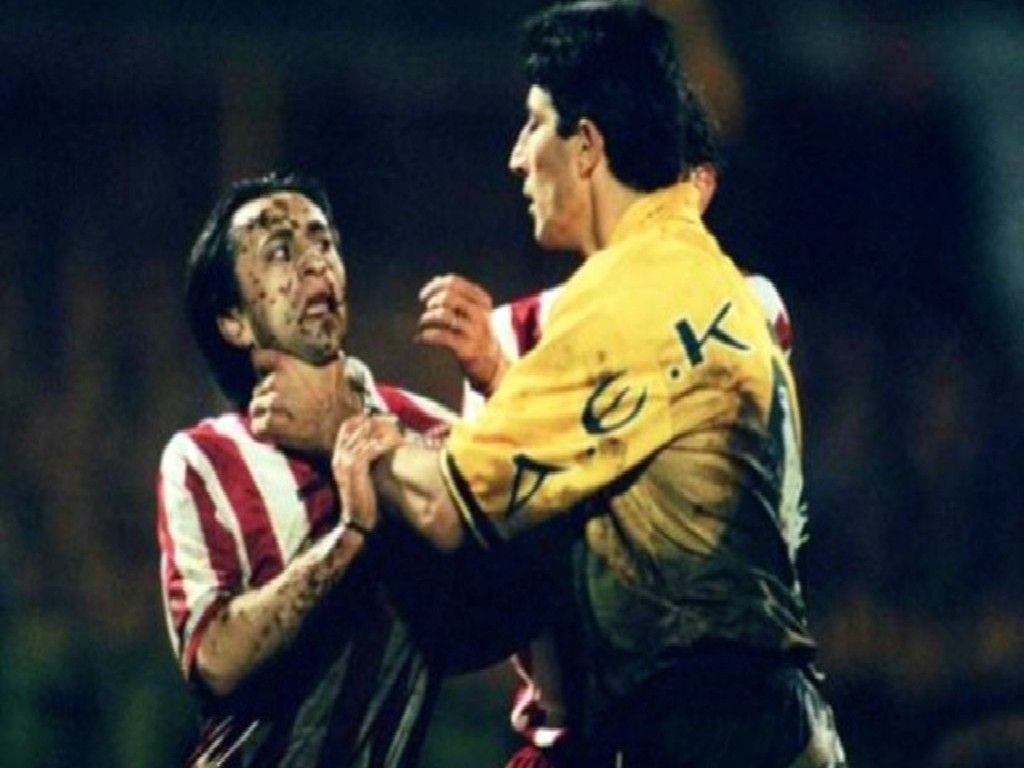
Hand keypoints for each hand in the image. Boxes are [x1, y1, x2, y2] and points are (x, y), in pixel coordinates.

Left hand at [249, 350, 362, 453]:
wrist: (343, 426)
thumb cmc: (342, 398)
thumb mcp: (338, 370)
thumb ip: (329, 358)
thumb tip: (332, 352)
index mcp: (289, 366)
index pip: (260, 357)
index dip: (262, 363)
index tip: (265, 368)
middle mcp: (277, 382)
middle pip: (258, 387)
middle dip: (266, 395)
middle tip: (279, 403)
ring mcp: (274, 405)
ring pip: (255, 408)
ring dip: (262, 413)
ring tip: (273, 419)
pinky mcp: (274, 426)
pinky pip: (258, 427)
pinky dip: (261, 431)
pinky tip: (269, 433)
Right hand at [331, 415, 402, 532]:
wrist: (357, 520)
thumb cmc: (362, 499)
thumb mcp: (360, 477)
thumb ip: (364, 461)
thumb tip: (374, 446)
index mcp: (338, 459)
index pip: (344, 430)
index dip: (359, 421)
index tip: (374, 415)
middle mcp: (339, 459)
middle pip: (352, 431)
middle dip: (370, 423)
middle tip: (387, 417)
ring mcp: (345, 466)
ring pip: (360, 439)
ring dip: (376, 432)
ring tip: (391, 427)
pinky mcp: (355, 472)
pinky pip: (366, 452)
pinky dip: (377, 446)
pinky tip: (389, 443)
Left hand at [417, 274, 507, 394]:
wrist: (491, 362)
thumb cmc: (476, 332)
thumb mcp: (474, 310)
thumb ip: (458, 295)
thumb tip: (437, 280)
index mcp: (482, 299)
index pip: (454, 282)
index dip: (434, 286)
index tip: (424, 296)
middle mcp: (480, 313)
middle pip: (449, 296)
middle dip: (432, 301)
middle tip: (427, 310)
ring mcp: (475, 331)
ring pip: (444, 315)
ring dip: (427, 318)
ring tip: (423, 323)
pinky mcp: (467, 348)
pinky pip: (441, 336)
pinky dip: (426, 336)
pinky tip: (420, 338)